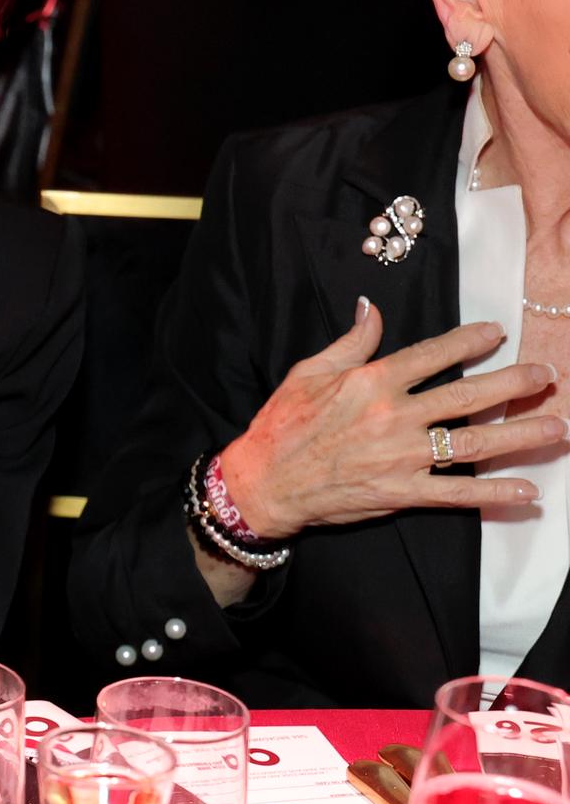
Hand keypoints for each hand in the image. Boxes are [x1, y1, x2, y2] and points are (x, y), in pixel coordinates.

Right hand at [219, 301, 564, 542]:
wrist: (264, 482)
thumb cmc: (282, 425)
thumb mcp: (308, 372)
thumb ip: (350, 342)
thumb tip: (373, 309)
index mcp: (370, 382)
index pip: (432, 355)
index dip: (469, 341)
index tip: (496, 332)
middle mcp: (393, 416)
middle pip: (467, 396)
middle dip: (514, 384)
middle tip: (547, 375)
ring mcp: (401, 456)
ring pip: (474, 442)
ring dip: (521, 435)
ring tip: (557, 427)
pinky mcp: (401, 492)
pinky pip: (457, 493)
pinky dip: (494, 493)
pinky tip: (527, 491)